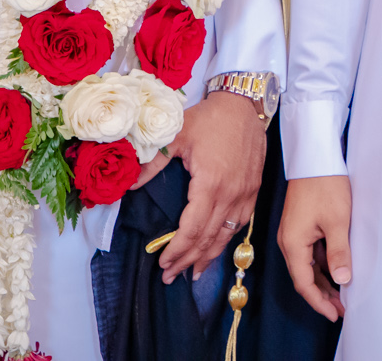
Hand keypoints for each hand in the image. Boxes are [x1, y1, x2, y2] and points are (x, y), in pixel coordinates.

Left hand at [135, 90, 266, 284]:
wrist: (245, 104)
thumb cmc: (211, 118)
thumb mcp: (176, 135)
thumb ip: (152, 163)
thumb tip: (128, 185)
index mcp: (210, 184)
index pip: (192, 229)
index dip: (177, 249)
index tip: (162, 263)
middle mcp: (231, 194)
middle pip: (208, 238)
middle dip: (188, 260)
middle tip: (170, 277)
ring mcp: (245, 194)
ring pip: (226, 235)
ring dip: (209, 256)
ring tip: (193, 273)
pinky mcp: (253, 190)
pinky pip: (240, 223)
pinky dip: (226, 240)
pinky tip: (216, 247)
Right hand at [277, 174, 351, 321]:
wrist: (316, 157)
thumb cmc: (326, 185)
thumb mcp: (337, 221)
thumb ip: (339, 253)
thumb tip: (342, 281)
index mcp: (293, 244)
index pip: (303, 284)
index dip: (319, 302)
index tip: (334, 315)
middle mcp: (288, 241)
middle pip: (304, 277)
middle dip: (322, 295)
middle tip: (342, 309)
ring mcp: (293, 233)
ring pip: (307, 265)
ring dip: (323, 280)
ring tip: (342, 294)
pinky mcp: (300, 225)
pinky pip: (309, 252)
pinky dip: (322, 264)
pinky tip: (337, 269)